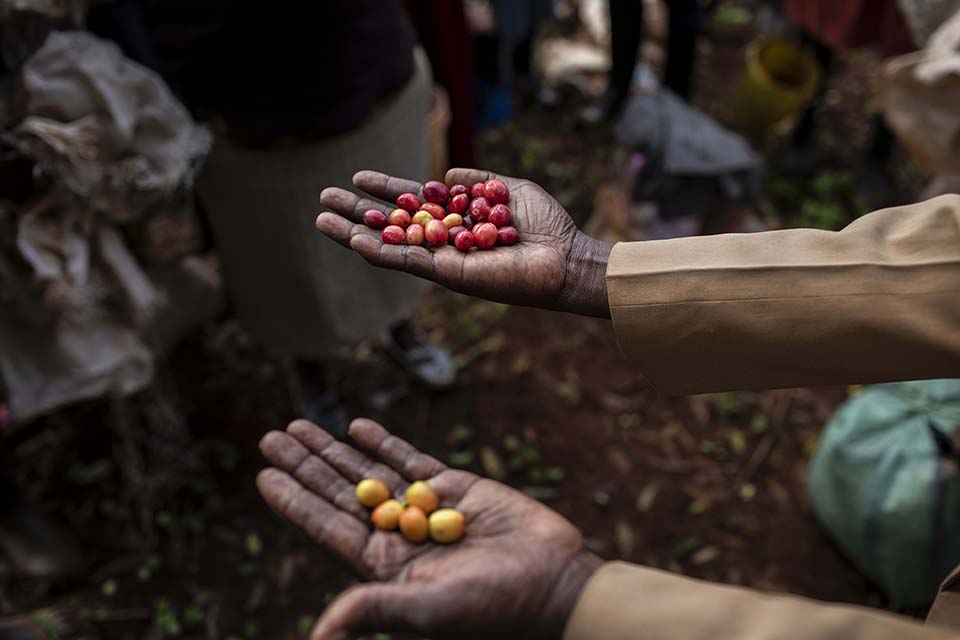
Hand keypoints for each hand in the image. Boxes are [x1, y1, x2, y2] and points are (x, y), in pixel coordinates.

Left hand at [257, 418, 601, 639]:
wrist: (554, 584)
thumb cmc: (493, 610)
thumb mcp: (427, 611)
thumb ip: (372, 610)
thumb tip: (318, 636)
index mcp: (383, 568)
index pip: (326, 527)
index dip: (293, 500)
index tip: (263, 474)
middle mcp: (398, 537)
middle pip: (339, 493)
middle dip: (305, 465)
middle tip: (271, 437)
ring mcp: (425, 509)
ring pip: (369, 472)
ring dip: (335, 449)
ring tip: (300, 426)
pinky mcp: (456, 489)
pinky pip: (410, 461)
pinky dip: (383, 443)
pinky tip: (357, 427)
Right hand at [316, 169, 613, 317]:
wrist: (565, 257)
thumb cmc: (546, 226)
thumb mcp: (508, 189)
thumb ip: (476, 181)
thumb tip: (446, 175)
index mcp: (457, 219)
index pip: (412, 202)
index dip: (385, 189)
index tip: (358, 177)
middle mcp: (444, 240)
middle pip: (391, 224)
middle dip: (356, 212)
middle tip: (323, 199)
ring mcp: (442, 258)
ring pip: (389, 246)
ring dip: (353, 233)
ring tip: (320, 219)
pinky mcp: (448, 274)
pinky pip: (407, 262)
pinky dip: (379, 252)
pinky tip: (354, 239)